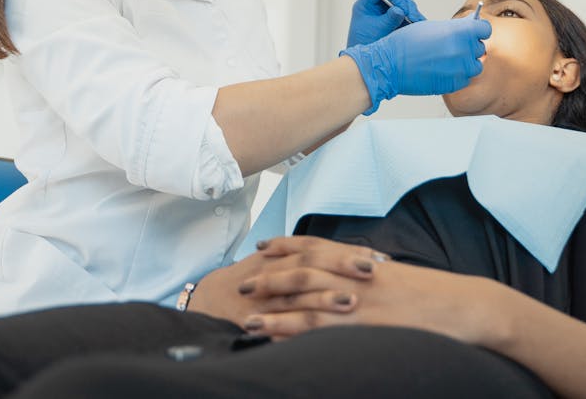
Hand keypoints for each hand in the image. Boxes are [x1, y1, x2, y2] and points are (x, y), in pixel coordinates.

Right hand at [187, 236, 382, 325]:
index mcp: (282, 258)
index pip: (317, 249)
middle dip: (340, 267)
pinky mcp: (252, 321)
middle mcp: (273, 273)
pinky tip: (317, 336)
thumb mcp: (275, 262)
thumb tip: (351, 256)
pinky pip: (275, 326)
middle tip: (371, 270)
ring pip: (295, 296)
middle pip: (310, 266)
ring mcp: (263, 298)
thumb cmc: (250, 281)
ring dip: (323, 298)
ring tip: (351, 301)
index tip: (375, 256)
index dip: (345, 252)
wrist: (211, 299)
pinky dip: (294, 329)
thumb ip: (306, 258)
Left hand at [238, 240, 506, 343]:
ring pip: (305, 300)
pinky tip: (278, 339)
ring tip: (246, 316)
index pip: (318, 247)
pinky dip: (296, 332)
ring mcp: (359, 300)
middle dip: (269, 275)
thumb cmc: (438, 297)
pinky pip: (323, 328)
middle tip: (242, 280)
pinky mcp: (365, 325)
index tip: (263, 246)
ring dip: (273, 308)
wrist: (467, 307)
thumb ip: (371, 276)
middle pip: (302, 270)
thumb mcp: (399, 278)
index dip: (287, 245)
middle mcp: (356, 276)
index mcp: (364, 262)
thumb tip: (356, 277)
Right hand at [341, 17, 490, 113]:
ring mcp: (459, 69)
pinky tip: (441, 69)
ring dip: (465, 62)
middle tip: (450, 46)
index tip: (471, 31)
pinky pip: (465, 78)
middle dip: (468, 45)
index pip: (484, 29)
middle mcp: (462, 50)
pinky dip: (457, 74)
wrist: (388, 66)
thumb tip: (470, 24)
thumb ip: (454, 27)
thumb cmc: (405, 43)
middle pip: (479, 47)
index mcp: (458, 32)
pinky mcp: (453, 84)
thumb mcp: (430, 26)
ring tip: (446, 59)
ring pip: (475, 65)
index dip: (478, 29)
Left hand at [346, 0, 424, 47]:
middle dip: (407, 5)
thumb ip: (387, 20)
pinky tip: (421, 23)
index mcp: (367, 3)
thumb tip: (399, 10)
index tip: (402, 6)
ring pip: (404, 5)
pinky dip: (415, 19)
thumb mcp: (375, 31)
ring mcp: (388, 12)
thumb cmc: (365, 44)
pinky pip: (408, 15)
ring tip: (419, 21)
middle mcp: (378, 5)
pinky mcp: (397, 20)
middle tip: (413, 16)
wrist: (367, 61)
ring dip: (413, 12)